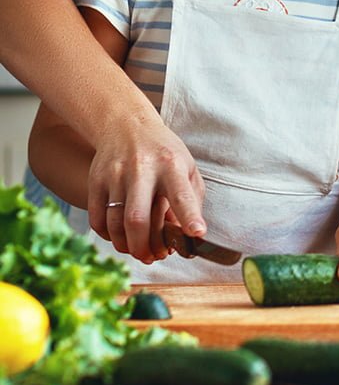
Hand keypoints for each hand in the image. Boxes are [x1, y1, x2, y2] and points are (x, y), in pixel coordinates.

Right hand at [88, 121, 205, 263]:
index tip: (197, 234)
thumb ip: (192, 199)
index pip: (181, 194)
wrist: (127, 126)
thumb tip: (188, 235)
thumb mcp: (187, 167)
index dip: (189, 216)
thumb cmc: (164, 152)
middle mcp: (142, 169)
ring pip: (115, 224)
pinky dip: (108, 236)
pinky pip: (97, 220)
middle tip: (152, 257)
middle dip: (144, 246)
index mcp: (171, 165)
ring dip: (126, 246)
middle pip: (137, 218)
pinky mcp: (96, 181)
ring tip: (138, 250)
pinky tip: (120, 237)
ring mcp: (115, 175)